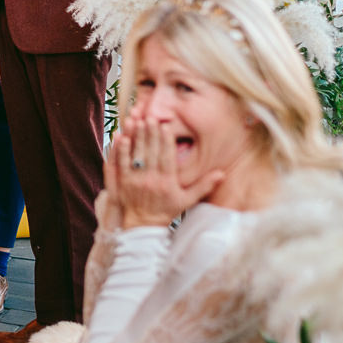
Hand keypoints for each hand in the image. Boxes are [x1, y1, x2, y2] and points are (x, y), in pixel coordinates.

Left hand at [105, 115, 223, 229]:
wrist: (144, 226)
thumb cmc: (167, 211)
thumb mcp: (188, 200)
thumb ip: (204, 185)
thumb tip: (222, 173)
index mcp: (167, 182)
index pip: (167, 157)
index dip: (166, 141)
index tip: (166, 126)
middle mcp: (151, 180)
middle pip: (151, 152)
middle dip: (150, 133)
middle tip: (150, 116)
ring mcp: (135, 181)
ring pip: (135, 154)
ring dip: (136, 136)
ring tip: (136, 120)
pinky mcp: (122, 182)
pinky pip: (120, 163)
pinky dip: (120, 149)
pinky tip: (121, 136)